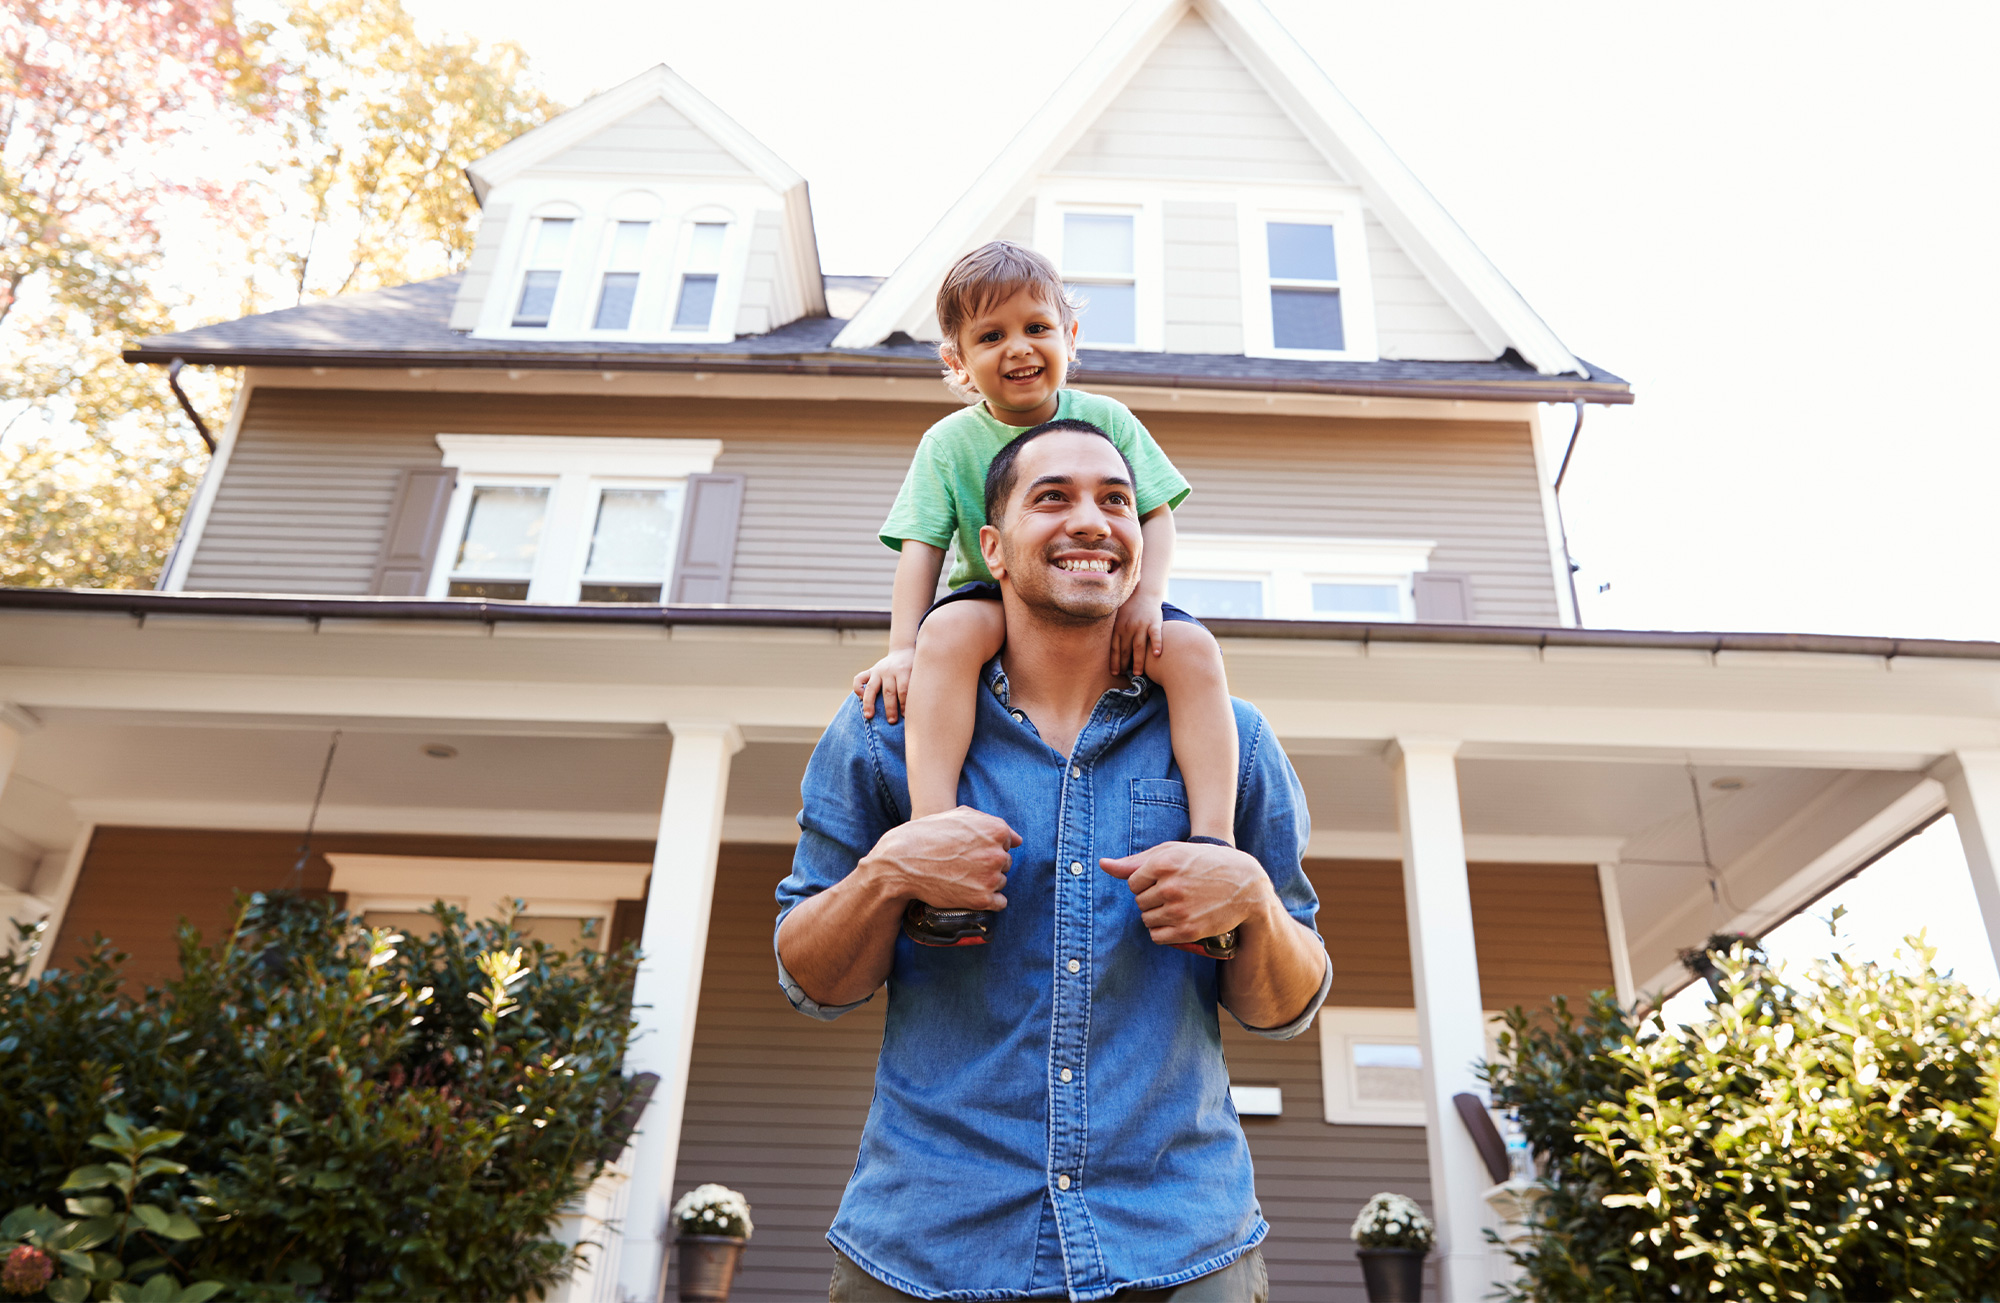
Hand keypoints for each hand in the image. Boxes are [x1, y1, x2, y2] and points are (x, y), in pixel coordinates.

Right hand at [853, 647, 915, 722]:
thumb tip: (922, 707)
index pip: (904, 690)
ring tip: (869, 716)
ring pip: (871, 688)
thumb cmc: (914, 667)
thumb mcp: (919, 672)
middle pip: (889, 691)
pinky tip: (860, 698)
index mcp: (903, 670)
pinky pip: (859, 679)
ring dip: (869, 703)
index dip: (905, 704)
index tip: (907, 716)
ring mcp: (878, 670)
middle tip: (892, 722)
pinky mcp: (870, 671)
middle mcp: (889, 670)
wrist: (903, 650)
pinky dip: (857, 688)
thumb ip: (917, 685)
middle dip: (890, 708)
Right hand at [864, 807, 1020, 911]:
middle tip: (963, 864)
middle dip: (989, 864)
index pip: (1008, 843)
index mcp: (996, 830)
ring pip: (1001, 882)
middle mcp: (997, 854)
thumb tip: (1018, 840)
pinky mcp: (982, 899)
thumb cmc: (929, 834)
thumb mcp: (960, 816)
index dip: (988, 846)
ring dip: (987, 882)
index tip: (971, 850)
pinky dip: (988, 901)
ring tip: (962, 877)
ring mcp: (991, 878)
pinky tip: (971, 893)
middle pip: (1005, 863)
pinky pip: (1000, 902)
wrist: (903, 861)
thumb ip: (990, 823)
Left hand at [1100, 842, 1270, 947]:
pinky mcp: (1188, 930)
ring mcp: (1179, 910)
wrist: (1245, 884)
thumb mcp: (1173, 852)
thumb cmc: (1205, 863)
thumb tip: (1103, 865)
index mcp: (1164, 863)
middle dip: (1152, 898)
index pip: (1132, 883)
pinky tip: (1176, 921)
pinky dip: (1162, 931)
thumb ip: (1135, 861)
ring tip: (1177, 906)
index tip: (1164, 880)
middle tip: (1174, 892)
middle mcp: (1170, 886)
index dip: (1146, 883)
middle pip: (1139, 902)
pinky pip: (1157, 936)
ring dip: (1157, 915)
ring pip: (1146, 919)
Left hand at [1111, 593, 1164, 676]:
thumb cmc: (1130, 609)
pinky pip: (1155, 635)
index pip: (1114, 648)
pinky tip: (1157, 655)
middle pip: (1125, 650)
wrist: (1144, 592)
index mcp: (1118, 627)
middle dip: (1124, 664)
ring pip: (1138, 646)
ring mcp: (1141, 625)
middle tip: (1125, 676)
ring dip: (1138, 661)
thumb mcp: (1118, 618)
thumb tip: (1113, 652)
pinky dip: (1156, 644)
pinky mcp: (1154, 622)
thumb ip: (1116, 632)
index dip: (1114, 661)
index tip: (1114, 672)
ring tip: (1137, 673)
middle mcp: (1128, 627)